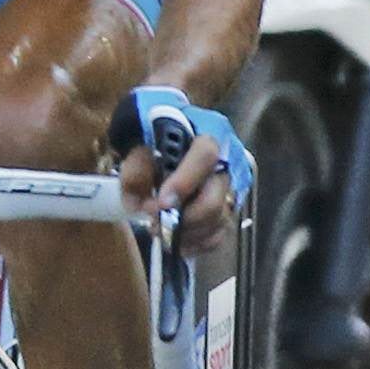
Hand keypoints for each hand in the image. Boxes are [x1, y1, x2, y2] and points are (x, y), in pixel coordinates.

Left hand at [112, 86, 249, 251]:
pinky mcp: (231, 207)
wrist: (168, 126)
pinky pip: (219, 233)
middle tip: (155, 225)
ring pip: (218, 219)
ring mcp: (233, 184)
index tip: (162, 204)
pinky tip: (177, 242)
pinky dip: (197, 243)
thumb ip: (136, 164)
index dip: (185, 182)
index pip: (205, 156)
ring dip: (188, 233)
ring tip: (161, 232)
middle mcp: (230, 159)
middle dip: (184, 218)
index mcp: (209, 131)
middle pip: (216, 198)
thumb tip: (136, 201)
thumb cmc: (155, 127)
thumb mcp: (138, 132)